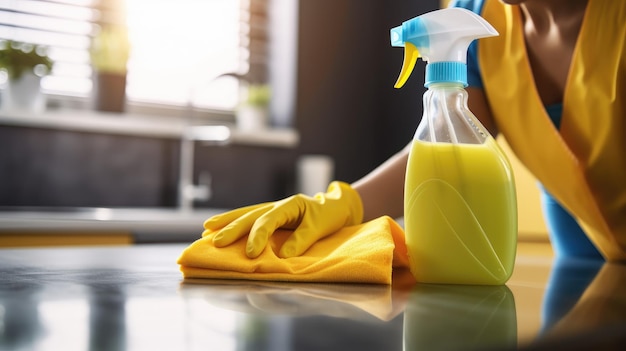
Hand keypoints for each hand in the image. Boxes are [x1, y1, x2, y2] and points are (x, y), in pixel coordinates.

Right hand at [204, 181, 362, 257]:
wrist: (334, 208)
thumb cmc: (328, 217)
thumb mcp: (320, 226)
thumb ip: (303, 239)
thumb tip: (284, 254)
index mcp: (289, 205)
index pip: (268, 221)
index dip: (258, 237)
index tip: (251, 254)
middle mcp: (276, 205)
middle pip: (250, 216)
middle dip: (232, 229)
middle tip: (217, 242)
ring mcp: (271, 210)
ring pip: (244, 215)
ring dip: (226, 223)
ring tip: (206, 231)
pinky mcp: (269, 217)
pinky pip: (248, 218)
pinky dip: (232, 222)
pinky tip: (215, 227)